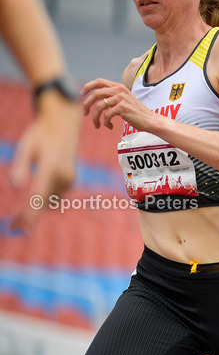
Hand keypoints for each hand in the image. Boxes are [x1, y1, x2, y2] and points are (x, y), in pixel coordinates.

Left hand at [8, 92, 78, 231]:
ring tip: (18, 222)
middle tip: (12, 228)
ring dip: (36, 210)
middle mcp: (64, 176)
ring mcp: (69, 179)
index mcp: (52, 167)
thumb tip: (15, 188)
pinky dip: (43, 203)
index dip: (30, 213)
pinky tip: (32, 206)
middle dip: (29, 216)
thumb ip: (19, 167)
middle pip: (44, 202)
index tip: (23, 228)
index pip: (38, 194)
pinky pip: (54, 196)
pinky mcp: (70, 181)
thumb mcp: (25, 147)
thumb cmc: (40, 135)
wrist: (64, 125)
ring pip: (50, 201)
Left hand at [81, 78, 152, 130]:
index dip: (87, 87)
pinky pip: (107, 115)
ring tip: (96, 124)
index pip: (99, 82)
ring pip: (99, 106)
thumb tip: (95, 98)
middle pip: (95, 94)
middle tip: (84, 113)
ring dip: (94, 117)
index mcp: (118, 86)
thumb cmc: (135, 112)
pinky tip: (109, 126)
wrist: (149, 120)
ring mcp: (121, 98)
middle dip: (86, 104)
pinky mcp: (123, 108)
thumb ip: (112, 96)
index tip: (81, 95)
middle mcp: (119, 90)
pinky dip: (105, 122)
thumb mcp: (123, 100)